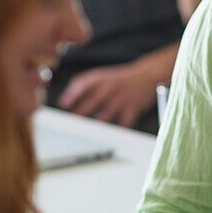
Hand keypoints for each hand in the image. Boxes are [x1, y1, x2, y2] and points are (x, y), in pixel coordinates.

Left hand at [58, 45, 176, 127]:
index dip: (71, 95)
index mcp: (100, 78)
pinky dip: (117, 132)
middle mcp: (109, 87)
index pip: (82, 84)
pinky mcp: (132, 108)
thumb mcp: (102, 75)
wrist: (147, 76)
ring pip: (103, 117)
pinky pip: (122, 124)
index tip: (64, 105)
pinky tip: (111, 137)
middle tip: (71, 124)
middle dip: (78, 115)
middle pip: (89, 104)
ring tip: (88, 134)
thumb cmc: (120, 79)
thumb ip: (85, 85)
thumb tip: (67, 100)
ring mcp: (121, 98)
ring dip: (95, 126)